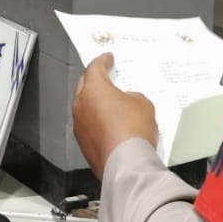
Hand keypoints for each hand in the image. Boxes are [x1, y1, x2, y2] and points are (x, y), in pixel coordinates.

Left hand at [72, 53, 158, 179]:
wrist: (126, 163)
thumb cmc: (133, 130)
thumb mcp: (143, 104)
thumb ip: (132, 96)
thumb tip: (127, 101)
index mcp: (94, 89)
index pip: (95, 68)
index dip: (102, 61)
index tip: (107, 58)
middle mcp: (81, 105)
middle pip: (85, 85)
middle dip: (95, 79)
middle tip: (105, 76)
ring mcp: (79, 124)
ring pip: (84, 106)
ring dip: (95, 102)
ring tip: (110, 103)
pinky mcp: (82, 142)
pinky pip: (87, 124)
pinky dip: (96, 120)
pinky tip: (109, 124)